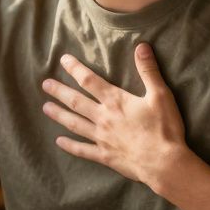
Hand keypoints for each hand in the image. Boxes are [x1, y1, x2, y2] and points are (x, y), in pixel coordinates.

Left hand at [40, 44, 194, 194]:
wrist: (163, 163)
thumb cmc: (164, 128)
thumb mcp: (160, 95)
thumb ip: (148, 70)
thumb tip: (141, 46)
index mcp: (115, 101)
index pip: (89, 80)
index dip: (75, 69)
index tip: (62, 60)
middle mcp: (103, 118)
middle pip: (76, 101)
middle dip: (59, 91)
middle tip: (45, 84)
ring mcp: (101, 138)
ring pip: (74, 123)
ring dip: (59, 115)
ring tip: (45, 108)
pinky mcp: (104, 155)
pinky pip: (82, 150)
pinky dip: (70, 146)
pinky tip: (59, 142)